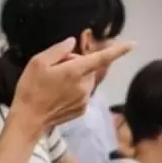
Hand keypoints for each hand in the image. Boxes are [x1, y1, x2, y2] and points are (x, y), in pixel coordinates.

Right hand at [10, 38, 133, 132]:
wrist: (28, 120)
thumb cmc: (30, 88)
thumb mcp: (38, 62)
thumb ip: (59, 50)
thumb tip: (72, 43)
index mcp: (75, 71)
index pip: (101, 58)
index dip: (118, 50)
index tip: (133, 44)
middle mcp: (84, 86)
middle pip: (88, 67)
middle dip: (76, 63)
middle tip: (55, 68)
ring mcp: (85, 99)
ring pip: (86, 79)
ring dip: (76, 77)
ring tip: (55, 83)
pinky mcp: (82, 109)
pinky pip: (82, 92)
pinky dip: (74, 89)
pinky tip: (58, 95)